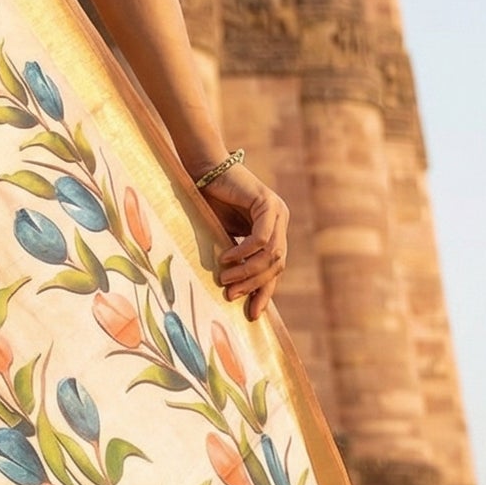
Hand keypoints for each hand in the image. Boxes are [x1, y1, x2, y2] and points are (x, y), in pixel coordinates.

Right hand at [199, 163, 288, 321]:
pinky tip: (226, 257)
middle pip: (276, 264)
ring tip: (225, 279)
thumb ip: (237, 256)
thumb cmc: (210, 201)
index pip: (275, 268)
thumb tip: (235, 291)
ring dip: (247, 270)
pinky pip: (261, 237)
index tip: (252, 314)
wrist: (204, 169)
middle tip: (231, 295)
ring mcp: (278, 211)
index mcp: (274, 229)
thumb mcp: (227, 235)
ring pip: (271, 254)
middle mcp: (281, 220)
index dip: (264, 292)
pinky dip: (244, 251)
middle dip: (254, 284)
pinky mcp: (267, 203)